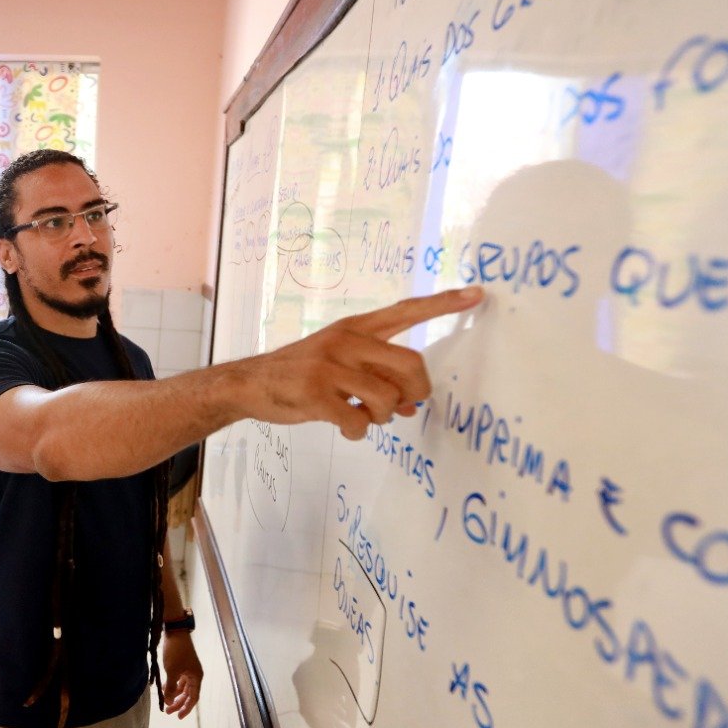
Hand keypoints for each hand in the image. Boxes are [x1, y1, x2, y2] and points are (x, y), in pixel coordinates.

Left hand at [160, 630, 202, 718]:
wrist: (175, 632)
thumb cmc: (176, 652)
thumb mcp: (172, 672)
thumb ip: (170, 688)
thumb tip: (168, 702)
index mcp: (196, 677)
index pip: (193, 698)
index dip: (186, 708)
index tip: (178, 717)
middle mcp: (194, 675)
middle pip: (187, 694)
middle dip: (178, 703)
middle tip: (167, 711)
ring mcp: (188, 670)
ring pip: (182, 687)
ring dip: (174, 695)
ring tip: (164, 701)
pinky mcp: (181, 665)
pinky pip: (178, 680)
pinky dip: (171, 685)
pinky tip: (163, 688)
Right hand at [235, 287, 481, 440]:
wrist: (250, 382)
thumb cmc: (302, 373)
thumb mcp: (338, 360)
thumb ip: (376, 374)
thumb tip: (412, 406)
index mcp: (356, 328)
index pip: (407, 310)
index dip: (443, 304)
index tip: (478, 295)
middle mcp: (346, 340)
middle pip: (410, 365)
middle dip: (416, 392)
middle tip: (405, 406)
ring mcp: (329, 366)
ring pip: (387, 399)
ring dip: (383, 418)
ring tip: (365, 417)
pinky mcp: (315, 393)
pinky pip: (357, 421)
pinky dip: (357, 432)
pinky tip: (345, 427)